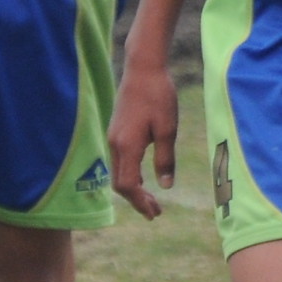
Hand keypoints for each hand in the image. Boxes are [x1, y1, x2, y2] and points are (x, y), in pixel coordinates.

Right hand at [106, 59, 179, 218]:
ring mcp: (114, 136)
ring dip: (134, 188)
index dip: (140, 202)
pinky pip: (120, 161)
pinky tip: (143, 178)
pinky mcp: (116, 130)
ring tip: (152, 199)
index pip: (127, 185)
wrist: (143, 68)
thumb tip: (165, 186)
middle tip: (156, 213)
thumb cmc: (159, 96)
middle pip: (120, 183)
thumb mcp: (167, 129)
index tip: (154, 213)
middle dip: (137, 200)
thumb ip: (165, 159)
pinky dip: (130, 175)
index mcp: (127, 145)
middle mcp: (115, 143)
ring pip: (119, 172)